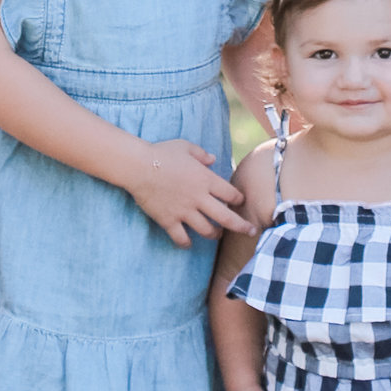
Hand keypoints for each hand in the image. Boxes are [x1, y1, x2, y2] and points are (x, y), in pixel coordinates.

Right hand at [125, 136, 252, 247]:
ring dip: (215, 235)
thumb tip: (213, 159)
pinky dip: (186, 243)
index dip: (238, 199)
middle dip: (242, 226)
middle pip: (227, 218)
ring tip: (217, 235)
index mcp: (205, 179)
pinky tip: (188, 243)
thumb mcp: (185, 147)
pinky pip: (181, 238)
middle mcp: (199, 197)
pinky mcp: (169, 220)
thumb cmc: (162, 153)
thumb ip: (202, 154)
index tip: (240, 201)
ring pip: (207, 231)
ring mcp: (184, 211)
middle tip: (252, 231)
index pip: (231, 194)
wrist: (139, 166)